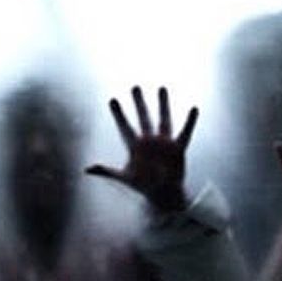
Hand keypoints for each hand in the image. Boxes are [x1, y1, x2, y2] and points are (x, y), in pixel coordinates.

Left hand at [86, 86, 197, 211]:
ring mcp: (163, 143)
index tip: (113, 100)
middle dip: (139, 103)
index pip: (125, 127)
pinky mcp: (177, 148)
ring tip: (162, 88)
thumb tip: (87, 169)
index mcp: (135, 146)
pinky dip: (190, 122)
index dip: (119, 115)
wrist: (163, 193)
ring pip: (163, 119)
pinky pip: (185, 133)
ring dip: (163, 105)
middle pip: (143, 118)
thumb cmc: (142, 184)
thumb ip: (107, 171)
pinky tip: (194, 109)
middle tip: (135, 87)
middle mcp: (149, 140)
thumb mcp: (124, 177)